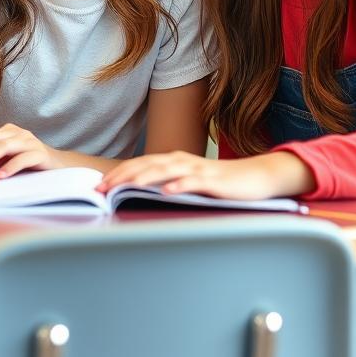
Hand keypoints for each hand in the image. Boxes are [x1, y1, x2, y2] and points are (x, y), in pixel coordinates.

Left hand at [0, 123, 62, 178]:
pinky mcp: (41, 153)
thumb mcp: (5, 160)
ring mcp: (30, 141)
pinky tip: (0, 177)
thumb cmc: (28, 166)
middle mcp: (17, 133)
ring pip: (3, 146)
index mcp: (7, 131)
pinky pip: (22, 158)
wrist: (60, 168)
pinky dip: (9, 167)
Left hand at [97, 151, 314, 200]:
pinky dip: (179, 185)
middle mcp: (183, 161)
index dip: (119, 173)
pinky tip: (166, 191)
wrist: (256, 177)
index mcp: (175, 161)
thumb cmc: (222, 183)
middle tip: (102, 187)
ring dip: (143, 178)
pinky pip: (194, 182)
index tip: (99, 184)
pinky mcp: (214, 180)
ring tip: (125, 186)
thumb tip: (141, 195)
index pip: (141, 164)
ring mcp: (198, 169)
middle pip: (147, 164)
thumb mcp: (191, 182)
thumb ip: (169, 184)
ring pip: (166, 170)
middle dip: (123, 175)